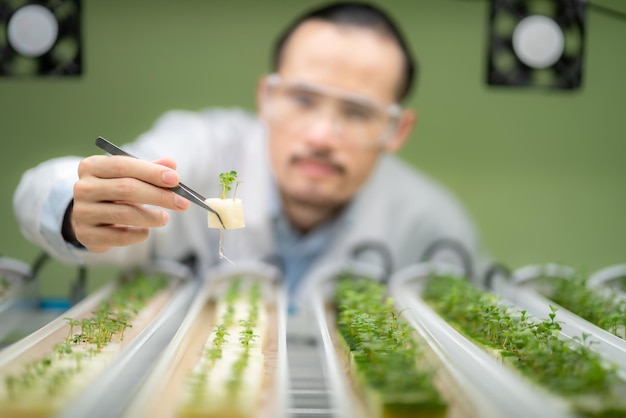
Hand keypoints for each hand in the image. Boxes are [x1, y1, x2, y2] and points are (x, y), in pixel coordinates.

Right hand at [70, 155, 189, 251]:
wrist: (89, 216)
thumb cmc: (115, 192)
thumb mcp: (130, 177)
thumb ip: (150, 170)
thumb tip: (171, 164)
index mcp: (92, 166)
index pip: (123, 166)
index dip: (151, 172)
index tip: (176, 180)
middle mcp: (83, 187)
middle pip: (126, 189)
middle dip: (159, 196)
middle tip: (182, 203)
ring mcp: (82, 212)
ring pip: (124, 214)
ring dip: (151, 217)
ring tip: (165, 218)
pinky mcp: (86, 235)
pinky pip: (119, 237)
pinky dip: (138, 234)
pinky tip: (146, 231)